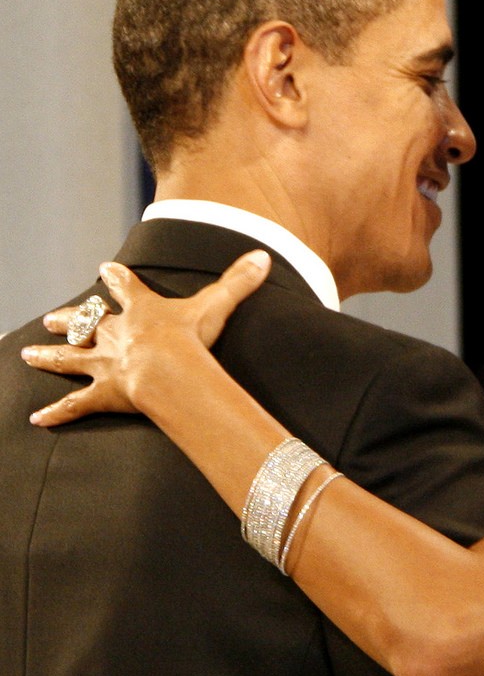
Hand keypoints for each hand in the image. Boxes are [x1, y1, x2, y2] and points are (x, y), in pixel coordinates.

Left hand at [22, 250, 270, 425]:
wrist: (167, 368)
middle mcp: (115, 335)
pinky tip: (37, 418)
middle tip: (50, 317)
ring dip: (48, 356)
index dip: (117, 279)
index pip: (125, 289)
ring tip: (27, 354)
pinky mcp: (102, 394)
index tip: (105, 269)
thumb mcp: (217, 304)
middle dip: (68, 319)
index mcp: (140, 312)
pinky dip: (57, 413)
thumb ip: (239, 282)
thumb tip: (264, 256)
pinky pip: (75, 405)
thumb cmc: (190, 337)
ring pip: (70, 358)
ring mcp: (104, 364)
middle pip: (86, 323)